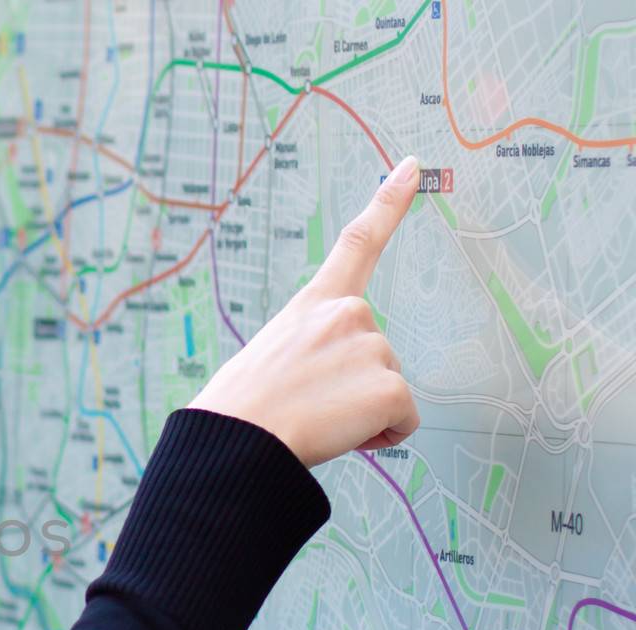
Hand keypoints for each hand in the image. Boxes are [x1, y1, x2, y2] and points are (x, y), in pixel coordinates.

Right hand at [189, 154, 421, 467]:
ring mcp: (372, 346)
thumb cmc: (240, 409)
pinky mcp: (389, 385)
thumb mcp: (272, 358)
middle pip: (377, 356)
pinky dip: (381, 437)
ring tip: (314, 421)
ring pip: (387, 391)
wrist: (238, 438)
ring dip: (361, 415)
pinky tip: (340, 435)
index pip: (358, 241)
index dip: (390, 200)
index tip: (415, 166)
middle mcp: (348, 314)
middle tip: (307, 405)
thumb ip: (315, 353)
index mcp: (314, 303)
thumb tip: (339, 391)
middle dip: (354, 388)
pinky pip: (404, 421)